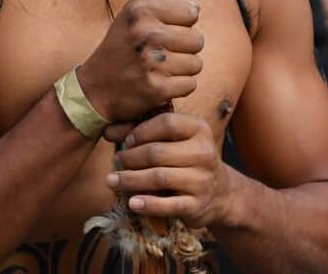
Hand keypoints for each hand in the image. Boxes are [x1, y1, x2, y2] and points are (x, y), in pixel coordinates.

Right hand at [77, 0, 203, 122]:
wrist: (95, 88)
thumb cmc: (120, 48)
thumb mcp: (131, 15)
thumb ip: (161, 1)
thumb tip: (194, 5)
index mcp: (141, 11)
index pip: (191, 12)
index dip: (183, 23)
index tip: (168, 31)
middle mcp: (146, 34)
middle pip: (197, 39)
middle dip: (185, 48)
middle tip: (164, 54)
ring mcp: (151, 62)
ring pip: (196, 64)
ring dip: (183, 69)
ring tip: (162, 69)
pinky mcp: (156, 89)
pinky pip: (190, 85)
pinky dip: (179, 87)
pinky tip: (162, 83)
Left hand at [106, 112, 235, 228]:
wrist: (219, 193)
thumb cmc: (187, 160)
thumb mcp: (175, 141)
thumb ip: (144, 132)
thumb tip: (108, 131)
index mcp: (199, 129)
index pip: (167, 123)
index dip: (142, 131)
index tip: (127, 142)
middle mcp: (204, 152)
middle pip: (158, 152)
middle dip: (130, 158)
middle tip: (115, 163)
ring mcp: (202, 180)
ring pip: (159, 178)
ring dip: (131, 180)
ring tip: (112, 181)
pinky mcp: (197, 204)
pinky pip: (168, 205)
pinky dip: (148, 204)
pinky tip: (132, 203)